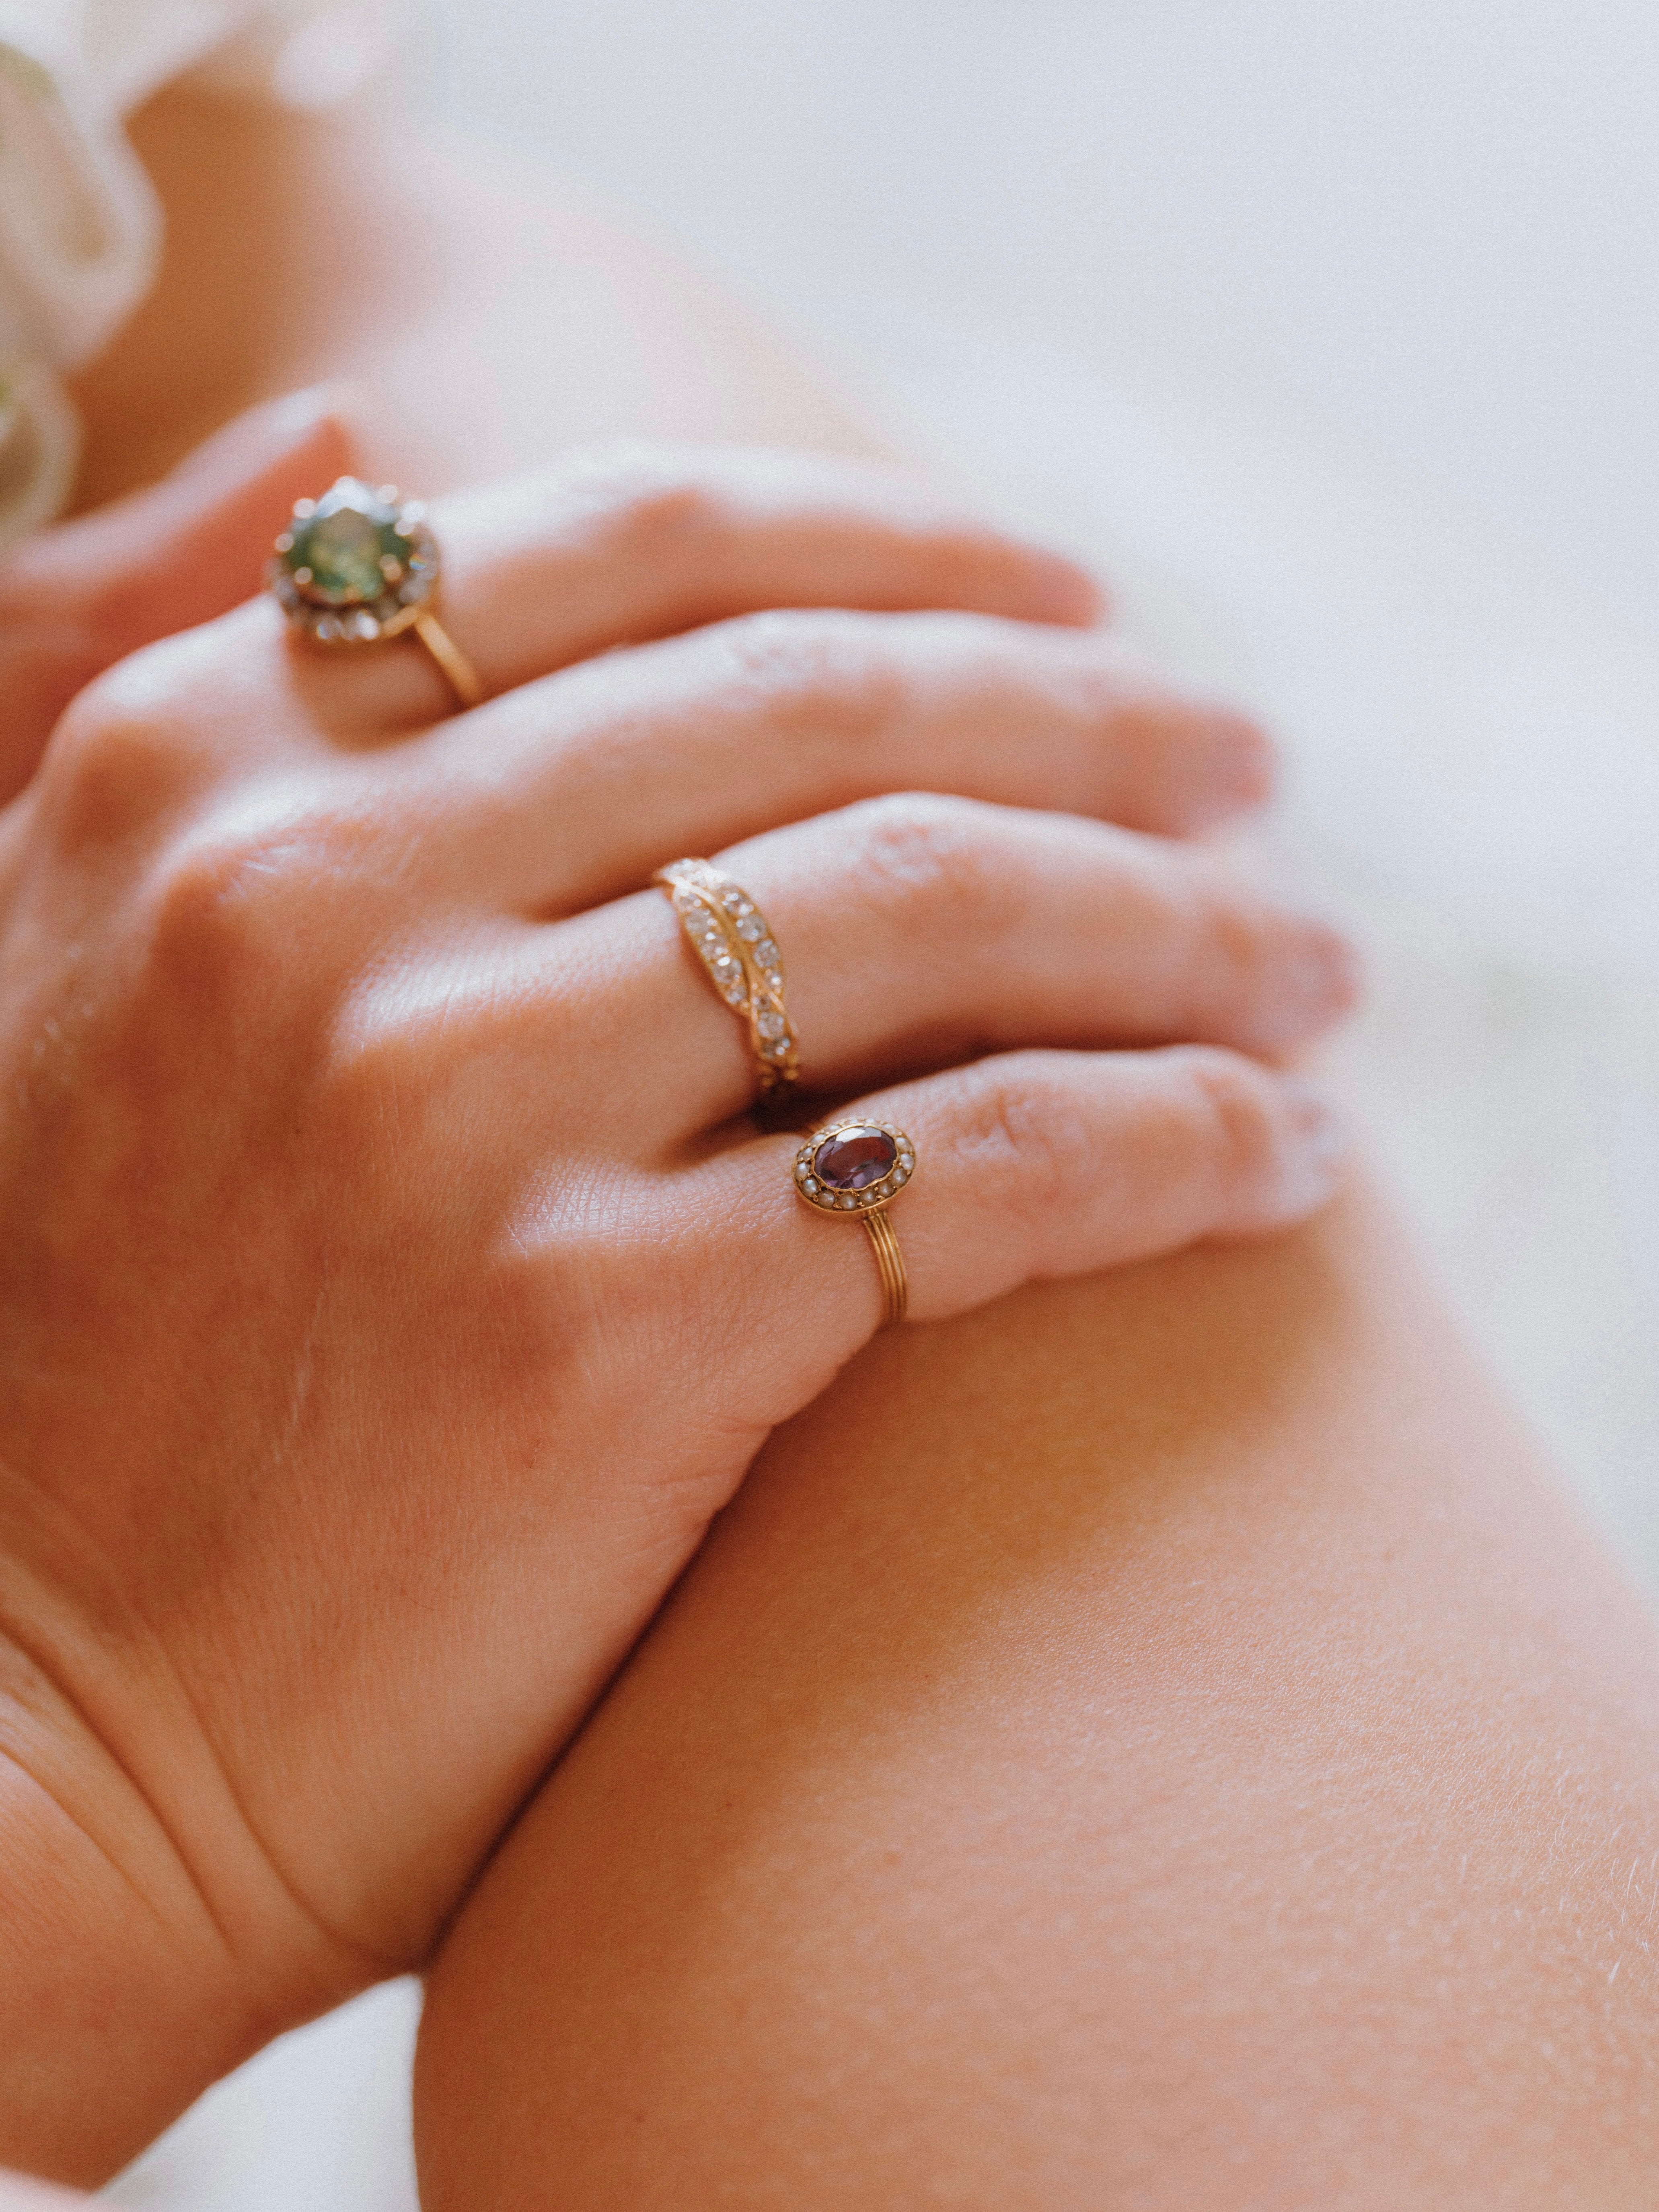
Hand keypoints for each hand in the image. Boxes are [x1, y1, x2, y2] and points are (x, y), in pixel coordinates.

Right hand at [0, 442, 1355, 2178]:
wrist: (21, 1708)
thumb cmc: (53, 1327)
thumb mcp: (31, 916)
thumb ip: (133, 645)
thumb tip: (336, 431)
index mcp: (203, 763)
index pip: (639, 548)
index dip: (906, 547)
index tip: (1080, 606)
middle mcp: (318, 902)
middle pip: (831, 718)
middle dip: (1096, 725)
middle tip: (1253, 767)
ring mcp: (451, 1120)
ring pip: (938, 920)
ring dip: (1181, 929)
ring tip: (1311, 963)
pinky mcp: (584, 1350)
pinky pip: (970, 1176)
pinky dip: (1170, 1141)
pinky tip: (1281, 1152)